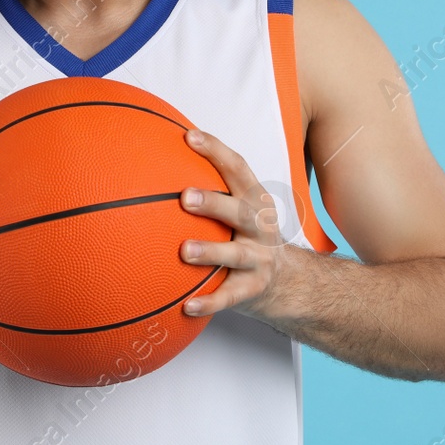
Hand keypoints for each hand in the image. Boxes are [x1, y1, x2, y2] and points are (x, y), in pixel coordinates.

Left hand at [177, 128, 291, 318]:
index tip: (189, 137)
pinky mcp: (252, 290)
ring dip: (210, 251)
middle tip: (185, 197)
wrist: (288, 280)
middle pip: (240, 211)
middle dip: (214, 203)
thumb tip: (157, 156)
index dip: (216, 151)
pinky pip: (228, 297)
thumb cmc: (247, 234)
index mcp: (254, 200)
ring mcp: (259, 259)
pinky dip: (209, 303)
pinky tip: (187, 307)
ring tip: (184, 251)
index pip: (238, 168)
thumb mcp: (239, 207)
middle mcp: (260, 227)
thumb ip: (211, 187)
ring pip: (235, 255)